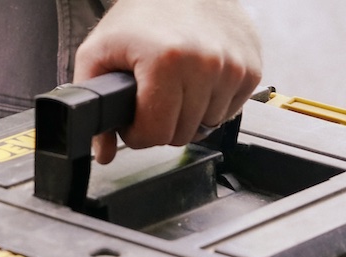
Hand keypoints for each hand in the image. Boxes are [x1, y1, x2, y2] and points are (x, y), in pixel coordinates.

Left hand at [73, 0, 261, 163]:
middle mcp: (206, 64)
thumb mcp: (98, 54)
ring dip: (188, 115)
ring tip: (175, 86)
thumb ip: (93, 102)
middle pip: (180, 135)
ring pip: (206, 127)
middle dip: (162, 124)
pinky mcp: (252, 69)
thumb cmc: (139, 16)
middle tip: (153, 98)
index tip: (134, 116)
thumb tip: (103, 153)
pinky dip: (211, 104)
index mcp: (167, 61)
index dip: (136, 132)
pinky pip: (229, 113)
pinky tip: (197, 82)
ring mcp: (234, 67)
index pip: (154, 134)